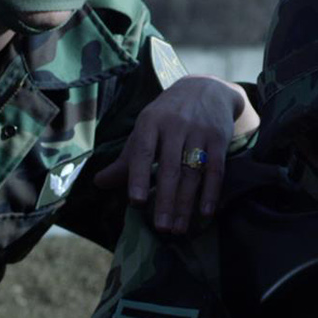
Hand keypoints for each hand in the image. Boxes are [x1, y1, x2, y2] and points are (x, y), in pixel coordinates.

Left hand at [94, 75, 256, 233]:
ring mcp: (199, 131)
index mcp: (151, 122)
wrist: (206, 88)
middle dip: (165, 200)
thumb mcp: (145, 130)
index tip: (136, 202)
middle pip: (170, 168)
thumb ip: (126, 159)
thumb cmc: (167, 116)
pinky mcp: (219, 138)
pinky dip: (211, 192)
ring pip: (192, 172)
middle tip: (161, 228)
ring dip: (186, 203)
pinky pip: (216, 169)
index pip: (144, 151)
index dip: (139, 176)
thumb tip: (98, 183)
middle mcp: (175, 125)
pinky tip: (204, 213)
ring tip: (178, 229)